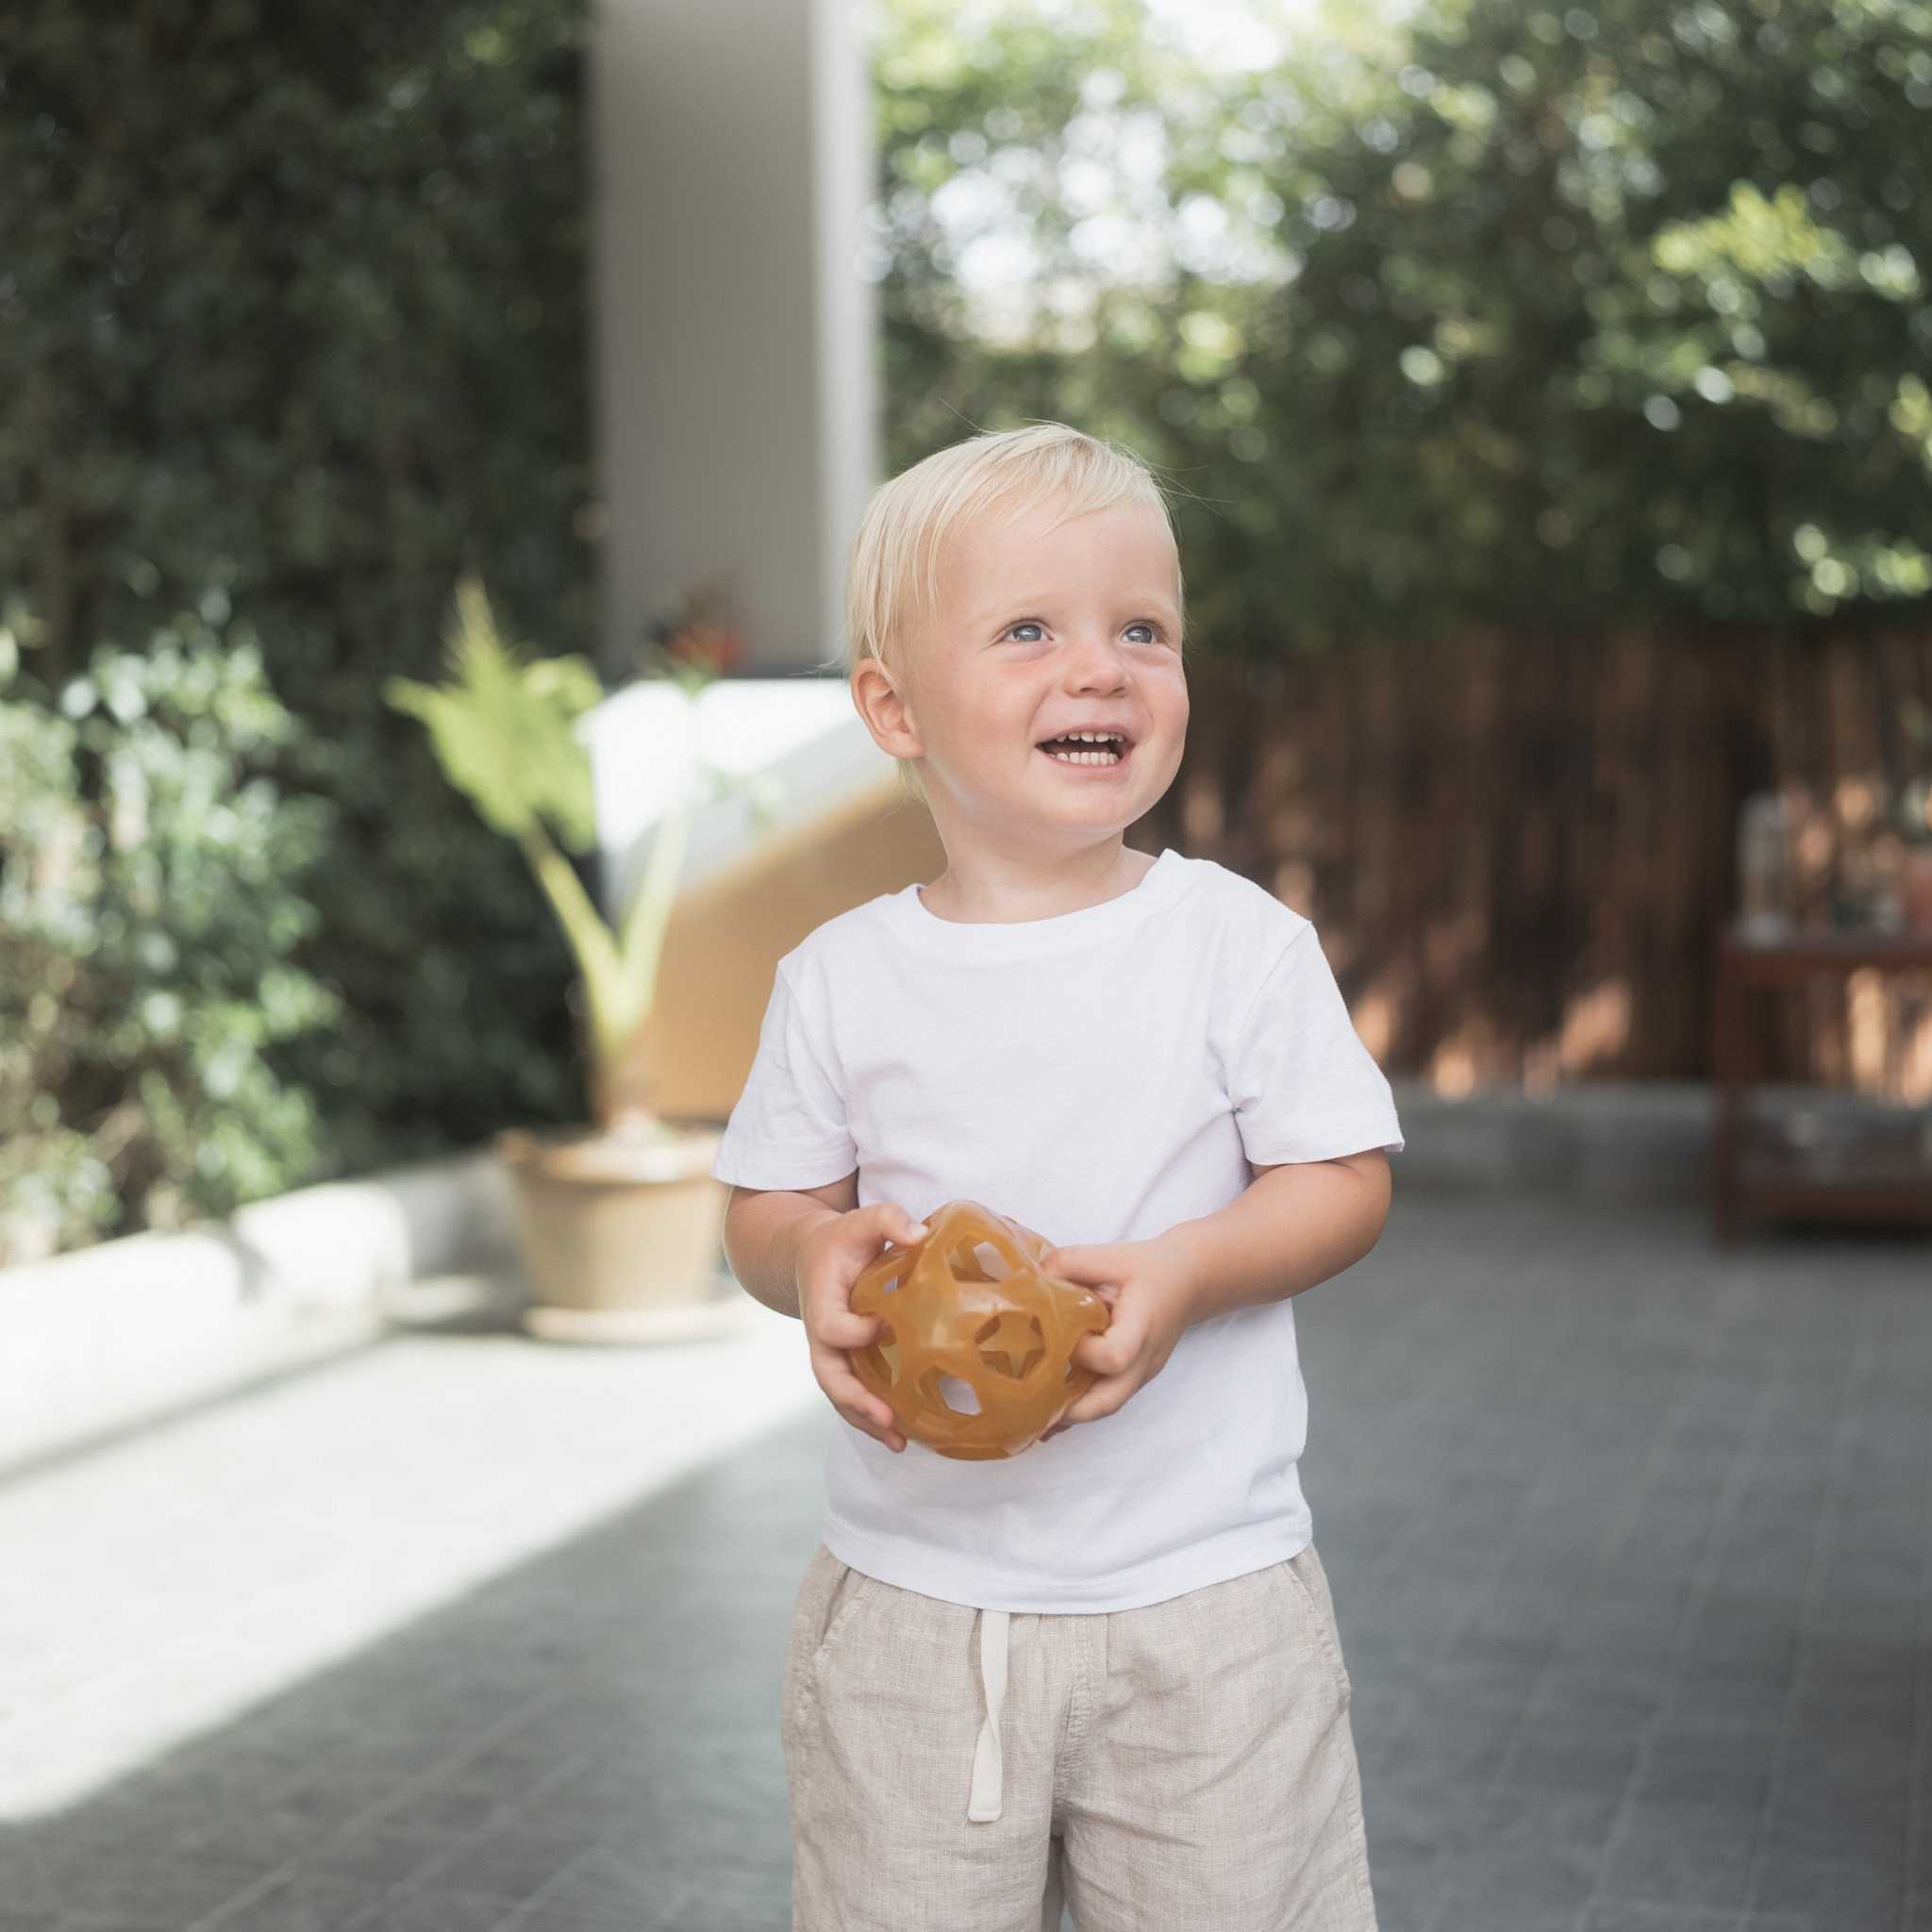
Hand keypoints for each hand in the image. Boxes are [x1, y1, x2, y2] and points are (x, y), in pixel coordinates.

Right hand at [796, 1202, 928, 1452]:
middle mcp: (821, 1334)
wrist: (813, 1255)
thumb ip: (888, 1219)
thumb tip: (921, 1235)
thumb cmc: (843, 1239)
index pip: (831, 1326)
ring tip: (900, 1444)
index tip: (884, 1325)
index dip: (854, 1332)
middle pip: (829, 1376)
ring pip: (840, 1394)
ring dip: (866, 1421)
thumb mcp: (861, 1220)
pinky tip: (904, 1434)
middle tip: (887, 1419)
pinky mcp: (845, 1361)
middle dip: (856, 1401)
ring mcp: (831, 1352)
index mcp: (822, 1300)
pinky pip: (854, 1393)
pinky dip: (873, 1416)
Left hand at [1036, 1229, 1198, 1439]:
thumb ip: (1069, 1264)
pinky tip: (1051, 1408)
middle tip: (1032, 1405)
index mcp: (1142, 1326)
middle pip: (1109, 1402)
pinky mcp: (1133, 1377)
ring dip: (1070, 1412)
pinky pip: (1107, 1399)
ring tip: (1032, 1412)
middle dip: (1068, 1409)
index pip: (1115, 1356)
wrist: (1190, 1281)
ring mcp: (1141, 1373)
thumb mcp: (1111, 1255)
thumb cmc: (1151, 1267)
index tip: (1061, 1335)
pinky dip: (1079, 1406)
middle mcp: (1145, 1359)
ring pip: (1106, 1407)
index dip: (1082, 1352)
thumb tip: (1029, 1284)